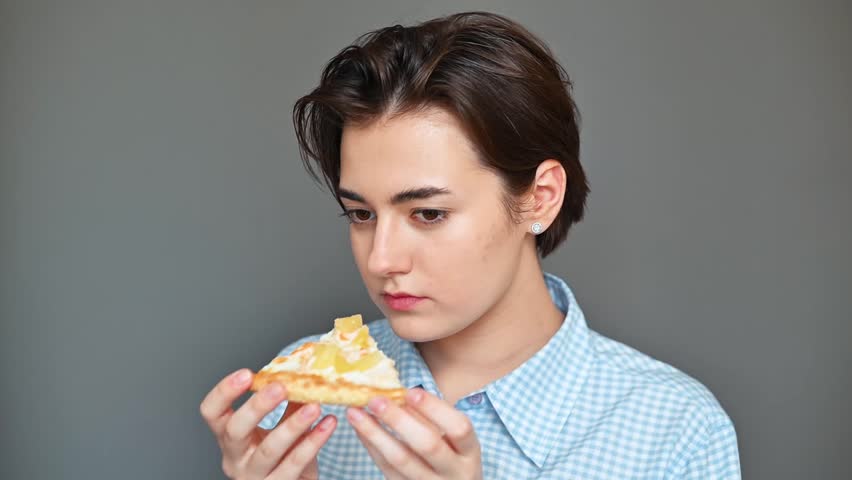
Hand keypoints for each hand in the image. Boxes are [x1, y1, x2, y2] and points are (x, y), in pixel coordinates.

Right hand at [200, 369, 336, 478]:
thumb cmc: (285, 456)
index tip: (247, 373)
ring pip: (269, 450)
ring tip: (315, 406)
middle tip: (280, 387)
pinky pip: (294, 465)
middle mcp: (236, 459)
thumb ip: (288, 402)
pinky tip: (328, 425)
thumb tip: (303, 370)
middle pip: (235, 431)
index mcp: (230, 437)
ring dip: (292, 425)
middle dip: (257, 407)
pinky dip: (313, 443)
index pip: (212, 412)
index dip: (224, 392)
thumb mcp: (281, 427)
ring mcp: (254, 477)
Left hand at [346, 389, 481, 479]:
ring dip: (375, 433)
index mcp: (470, 452)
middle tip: (375, 400)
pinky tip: (360, 429)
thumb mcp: (453, 439)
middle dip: (399, 420)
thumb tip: (399, 393)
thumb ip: (433, 418)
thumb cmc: (452, 456)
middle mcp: (454, 472)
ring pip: (401, 460)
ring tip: (355, 412)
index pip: (460, 428)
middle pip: (428, 445)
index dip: (435, 409)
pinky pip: (387, 469)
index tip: (411, 392)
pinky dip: (371, 446)